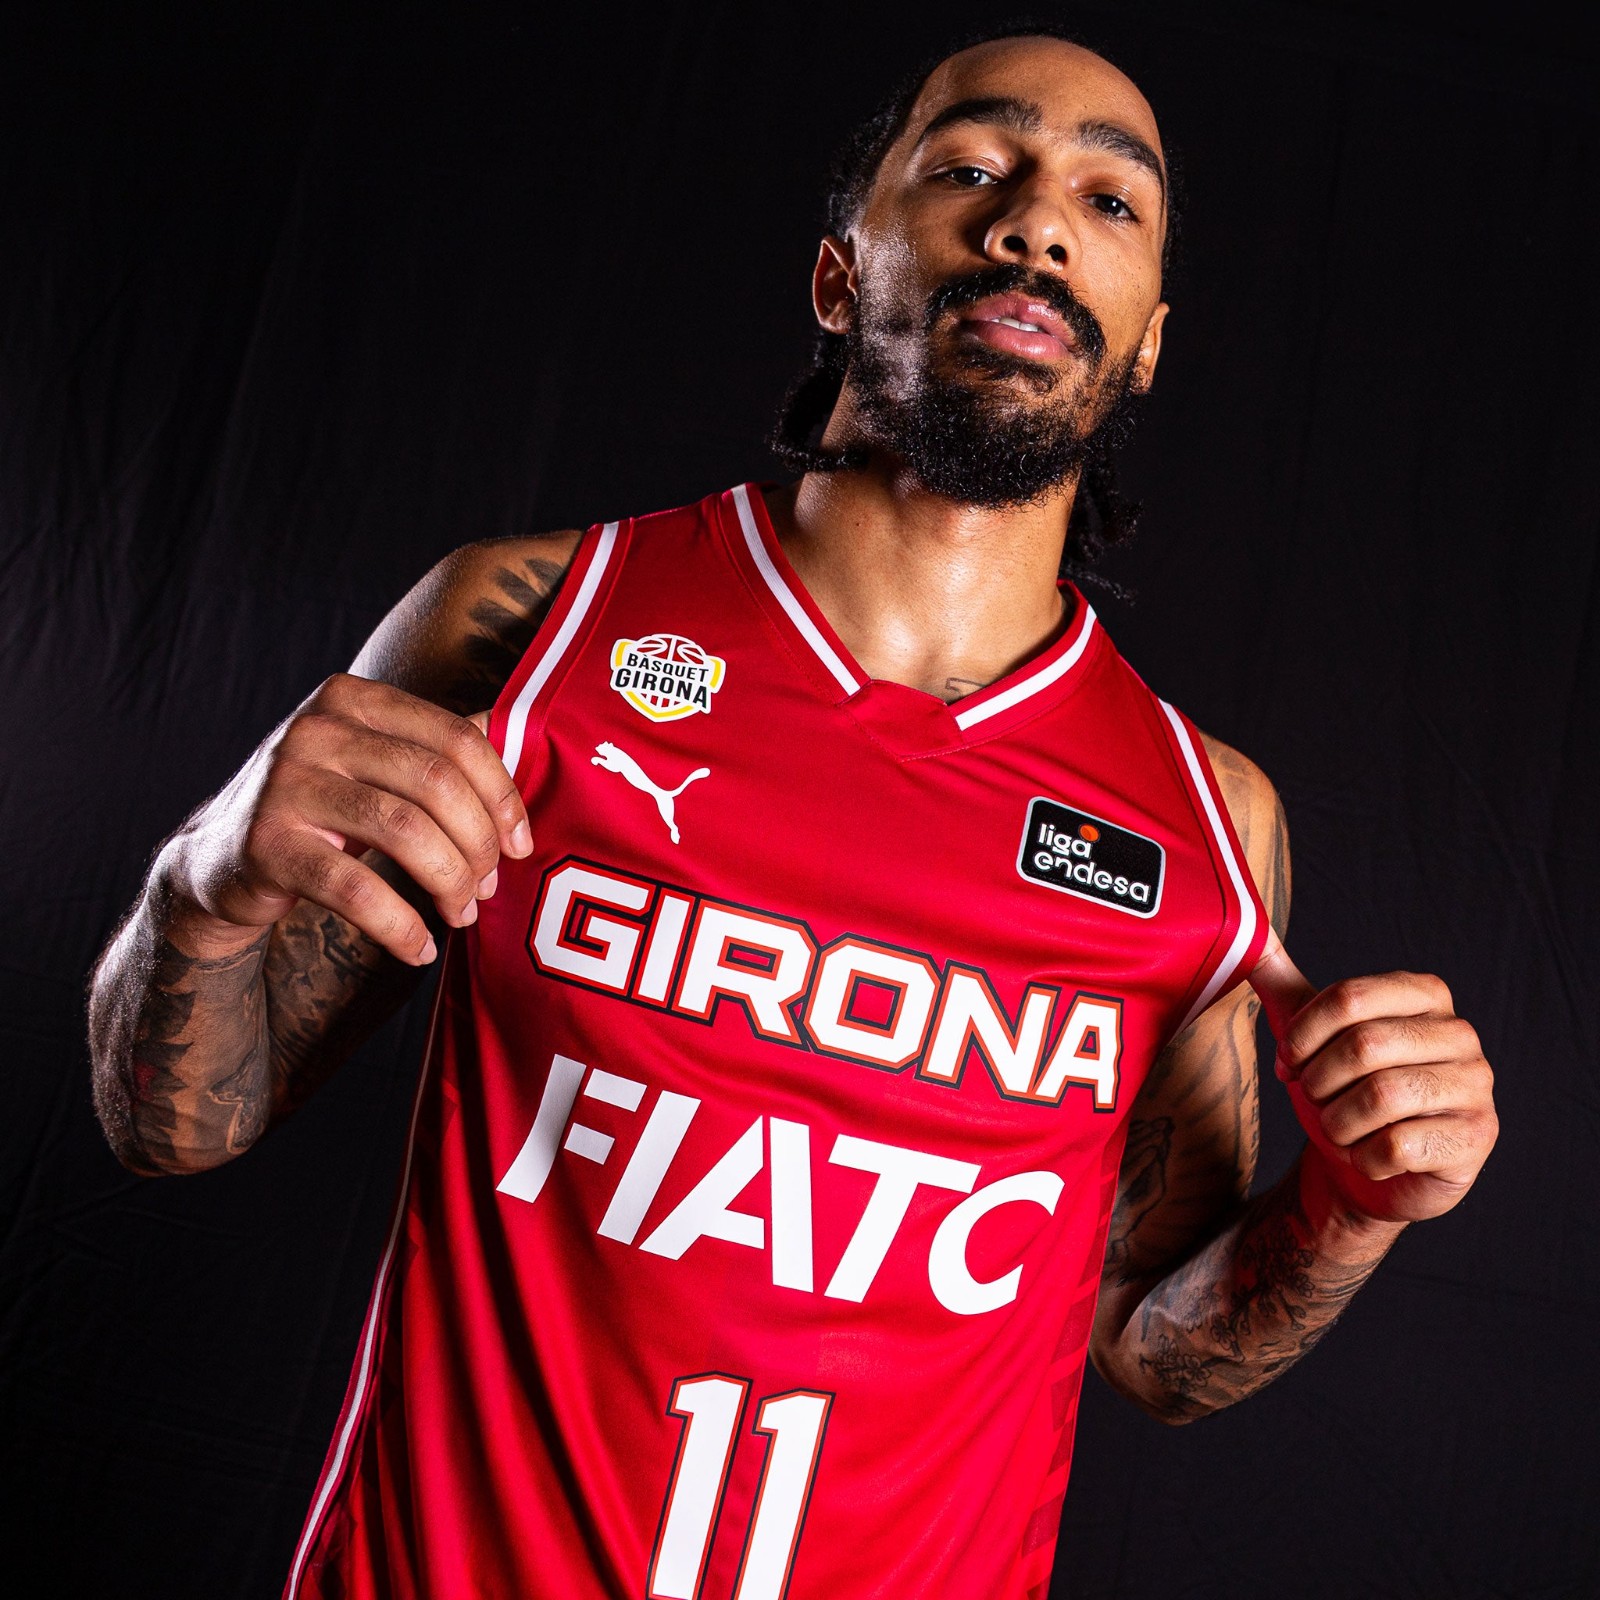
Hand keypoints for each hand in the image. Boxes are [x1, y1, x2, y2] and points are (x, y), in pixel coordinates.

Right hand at [161, 674, 531, 965]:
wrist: (218, 859)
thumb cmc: (323, 809)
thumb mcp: (374, 765)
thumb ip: (438, 751)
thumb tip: (523, 742)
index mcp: (354, 699)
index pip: (456, 739)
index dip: (502, 795)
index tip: (520, 844)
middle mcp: (316, 729)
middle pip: (437, 783)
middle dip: (478, 844)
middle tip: (488, 887)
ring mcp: (286, 784)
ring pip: (405, 832)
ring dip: (449, 883)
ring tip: (461, 914)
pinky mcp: (266, 846)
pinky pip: (357, 890)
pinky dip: (401, 926)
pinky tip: (420, 948)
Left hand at [1250, 934, 1497, 1223]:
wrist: (1371, 1169)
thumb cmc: (1344, 1091)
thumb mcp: (1311, 1034)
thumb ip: (1284, 984)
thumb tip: (1249, 929)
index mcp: (1425, 995)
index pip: (1349, 997)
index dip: (1304, 1035)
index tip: (1291, 1061)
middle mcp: (1460, 1034)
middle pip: (1363, 1045)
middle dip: (1320, 1082)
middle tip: (1317, 1099)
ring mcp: (1475, 1087)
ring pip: (1381, 1096)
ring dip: (1338, 1122)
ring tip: (1340, 1128)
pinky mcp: (1475, 1138)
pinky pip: (1397, 1146)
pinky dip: (1364, 1157)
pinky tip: (1370, 1157)